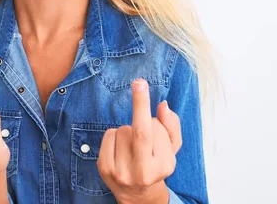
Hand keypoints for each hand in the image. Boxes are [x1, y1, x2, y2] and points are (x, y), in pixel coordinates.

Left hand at [97, 78, 181, 202]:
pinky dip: (115, 134)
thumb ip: (172, 126)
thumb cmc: (156, 164)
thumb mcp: (172, 148)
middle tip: (139, 83)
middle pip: (140, 132)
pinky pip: (109, 134)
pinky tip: (120, 147)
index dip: (154, 117)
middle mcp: (142, 172)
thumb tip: (163, 106)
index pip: (157, 133)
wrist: (137, 193)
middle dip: (140, 105)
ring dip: (129, 129)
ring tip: (133, 144)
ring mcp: (120, 171)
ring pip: (123, 130)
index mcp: (162, 167)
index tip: (143, 85)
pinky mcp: (104, 168)